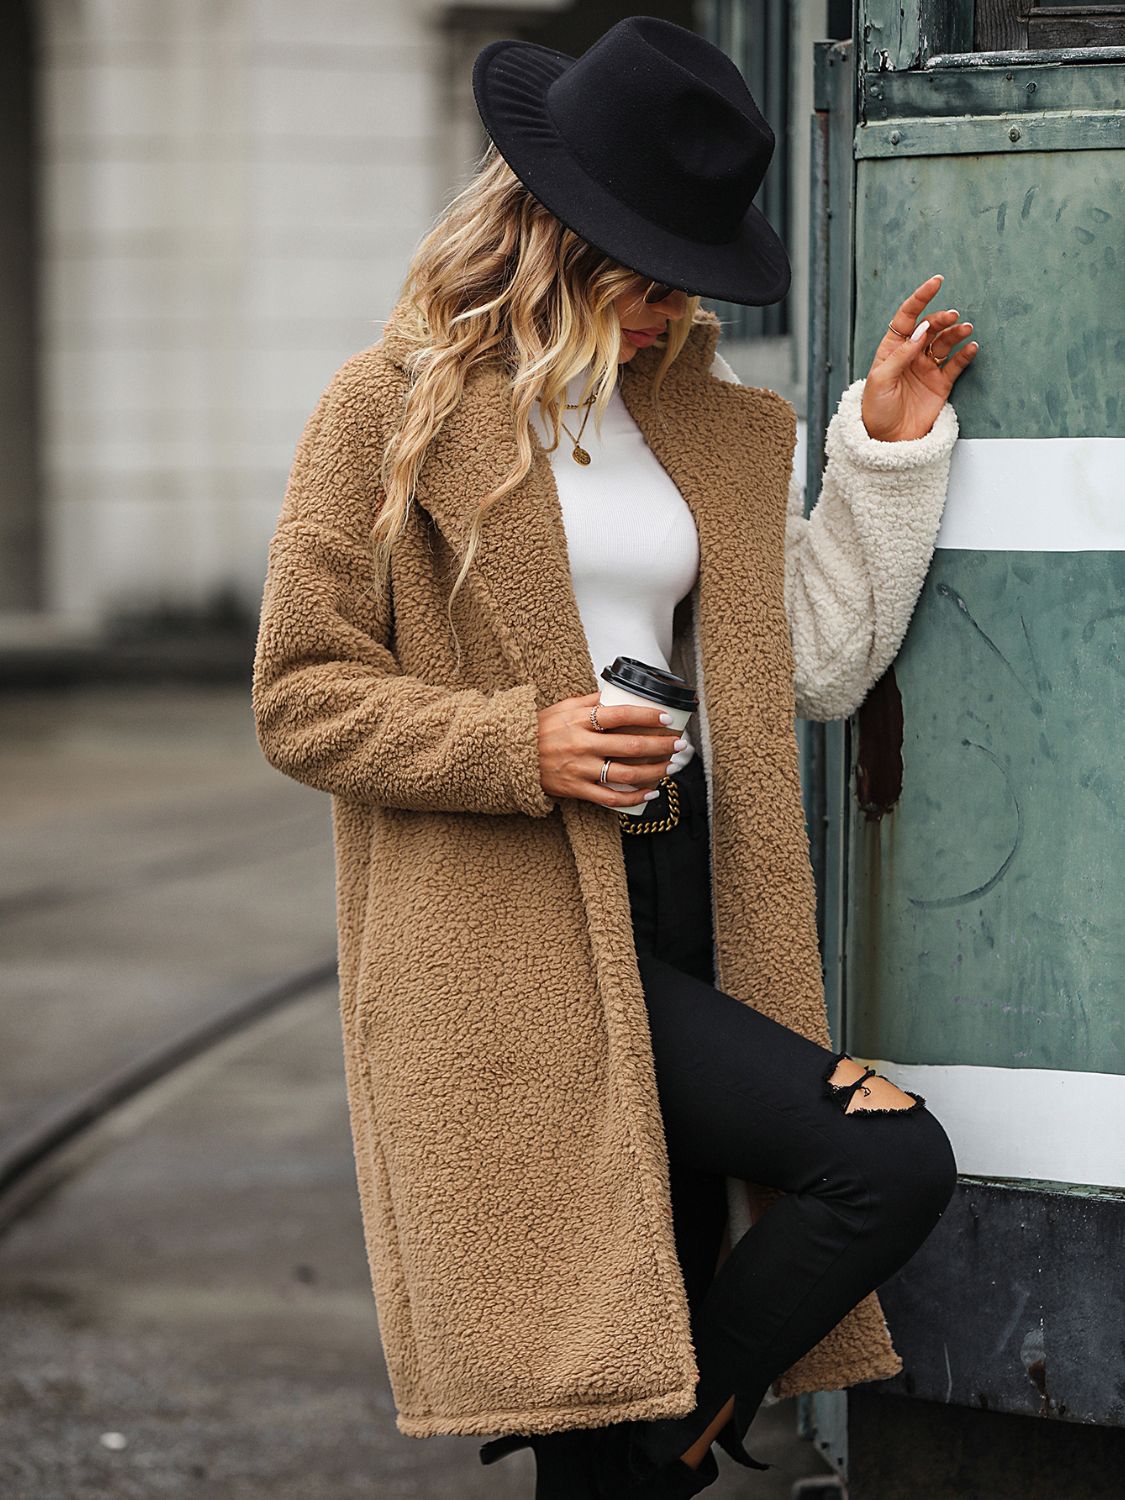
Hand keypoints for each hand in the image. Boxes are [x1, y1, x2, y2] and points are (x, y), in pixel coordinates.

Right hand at [537, 689, 682, 808]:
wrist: (511, 756)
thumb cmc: (541, 729)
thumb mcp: (564, 707)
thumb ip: (591, 700)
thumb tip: (617, 692)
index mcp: (580, 721)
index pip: (620, 715)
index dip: (647, 717)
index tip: (666, 719)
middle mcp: (582, 745)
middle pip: (630, 746)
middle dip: (660, 745)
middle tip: (679, 744)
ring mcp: (580, 769)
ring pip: (626, 774)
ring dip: (654, 771)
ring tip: (670, 767)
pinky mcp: (577, 789)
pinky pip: (611, 798)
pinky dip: (634, 797)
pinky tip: (650, 792)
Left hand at [861, 274, 978, 441]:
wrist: (887, 439)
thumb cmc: (876, 410)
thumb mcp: (880, 380)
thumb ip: (900, 355)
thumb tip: (921, 331)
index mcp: (892, 349)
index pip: (907, 317)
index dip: (921, 298)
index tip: (936, 282)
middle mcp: (912, 355)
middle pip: (930, 327)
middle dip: (942, 318)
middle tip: (952, 317)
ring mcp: (927, 368)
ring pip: (946, 342)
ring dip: (956, 333)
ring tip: (965, 329)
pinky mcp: (940, 383)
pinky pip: (957, 364)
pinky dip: (966, 354)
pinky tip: (972, 348)